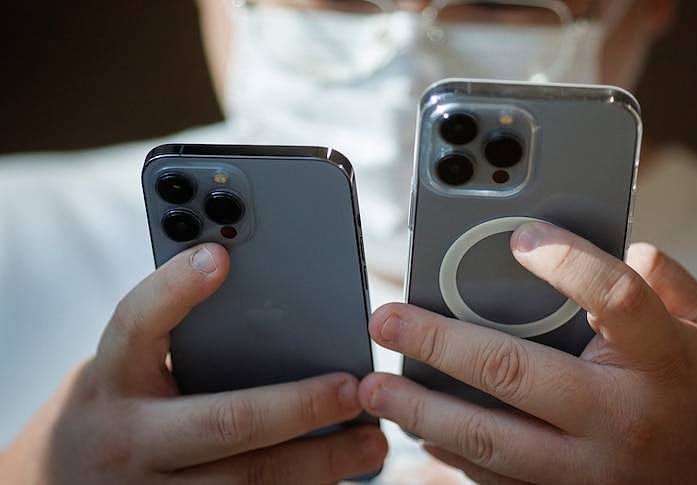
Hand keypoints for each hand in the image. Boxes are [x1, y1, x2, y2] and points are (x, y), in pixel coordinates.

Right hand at [0, 243, 386, 484]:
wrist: (51, 483)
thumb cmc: (113, 406)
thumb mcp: (124, 367)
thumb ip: (175, 338)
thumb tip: (266, 298)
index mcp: (111, 378)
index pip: (136, 324)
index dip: (175, 290)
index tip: (220, 257)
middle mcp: (127, 437)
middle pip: (222, 421)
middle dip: (298, 407)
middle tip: (354, 388)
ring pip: (249, 480)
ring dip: (320, 462)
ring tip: (372, 441)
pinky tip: (338, 474)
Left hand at [359, 222, 696, 483]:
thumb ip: (661, 278)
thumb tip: (605, 241)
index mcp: (665, 362)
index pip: (617, 300)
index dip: (568, 263)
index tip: (521, 236)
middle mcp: (622, 421)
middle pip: (516, 375)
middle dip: (439, 345)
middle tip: (387, 321)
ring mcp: (592, 473)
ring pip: (491, 441)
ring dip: (423, 411)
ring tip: (375, 388)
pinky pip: (498, 481)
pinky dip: (453, 455)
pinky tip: (420, 429)